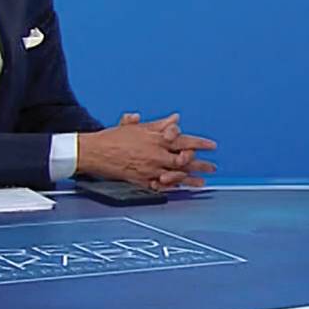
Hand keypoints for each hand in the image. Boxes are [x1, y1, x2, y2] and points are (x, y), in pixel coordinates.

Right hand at [76, 112, 217, 190]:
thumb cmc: (114, 137)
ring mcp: (150, 169)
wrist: (95, 152)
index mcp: (156, 138)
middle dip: (201, 164)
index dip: (200, 143)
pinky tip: (181, 189)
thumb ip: (159, 124)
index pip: (184, 140)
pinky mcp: (142, 180)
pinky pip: (161, 186)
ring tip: (202, 182)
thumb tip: (175, 119)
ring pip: (176, 175)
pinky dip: (173, 187)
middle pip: (185, 160)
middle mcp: (156, 154)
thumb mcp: (138, 126)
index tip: (212, 146)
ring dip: (191, 179)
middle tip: (213, 167)